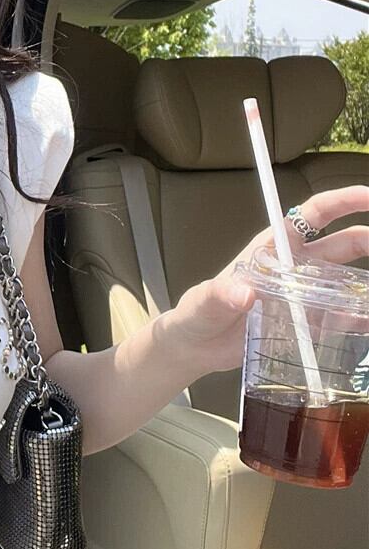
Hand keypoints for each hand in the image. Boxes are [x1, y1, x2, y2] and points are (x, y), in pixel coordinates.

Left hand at [166, 186, 368, 376]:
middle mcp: (295, 265)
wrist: (197, 348)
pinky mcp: (307, 322)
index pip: (314, 214)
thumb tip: (244, 293)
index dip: (344, 201)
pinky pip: (342, 315)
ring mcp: (304, 294)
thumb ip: (220, 296)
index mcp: (273, 247)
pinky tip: (368, 322)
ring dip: (365, 283)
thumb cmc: (197, 315)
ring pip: (347, 280)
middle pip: (342, 244)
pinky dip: (360, 316)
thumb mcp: (203, 303)